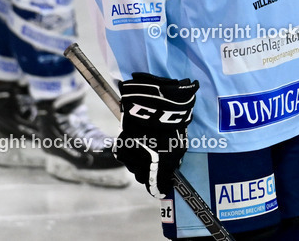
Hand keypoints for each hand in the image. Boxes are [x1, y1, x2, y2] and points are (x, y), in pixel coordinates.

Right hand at [114, 73, 198, 197]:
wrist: (155, 106)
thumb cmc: (170, 127)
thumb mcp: (178, 147)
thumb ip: (172, 165)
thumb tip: (168, 178)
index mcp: (158, 167)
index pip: (155, 187)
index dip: (159, 189)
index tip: (161, 191)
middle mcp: (141, 164)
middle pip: (142, 177)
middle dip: (149, 174)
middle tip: (156, 164)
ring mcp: (129, 155)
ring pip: (133, 166)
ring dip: (139, 162)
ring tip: (148, 148)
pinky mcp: (121, 145)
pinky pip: (125, 156)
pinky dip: (131, 152)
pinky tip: (139, 143)